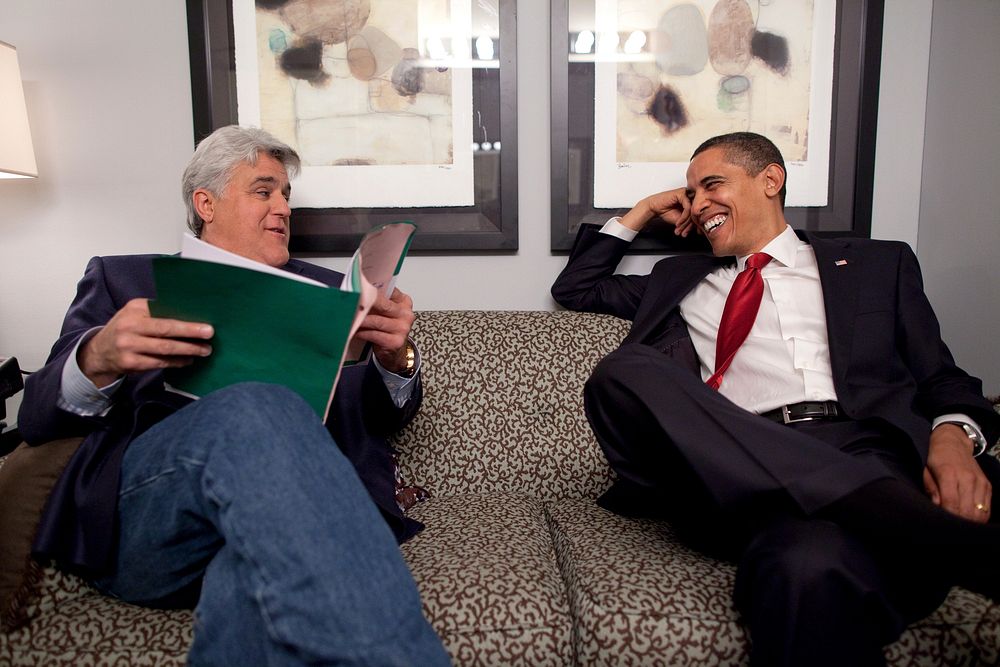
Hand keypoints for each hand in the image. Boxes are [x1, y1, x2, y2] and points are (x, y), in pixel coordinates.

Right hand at [79, 298, 213, 387]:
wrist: (98, 352)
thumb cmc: (126, 329)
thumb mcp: (135, 314)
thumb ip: (156, 312)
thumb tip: (190, 315)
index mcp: (134, 308)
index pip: (163, 311)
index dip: (185, 319)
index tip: (205, 322)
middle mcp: (130, 326)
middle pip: (166, 329)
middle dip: (190, 332)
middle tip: (210, 334)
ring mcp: (129, 345)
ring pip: (165, 349)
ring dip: (188, 350)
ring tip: (205, 350)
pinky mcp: (130, 363)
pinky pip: (160, 362)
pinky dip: (177, 362)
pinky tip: (189, 360)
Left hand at [353, 288, 415, 373]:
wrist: (393, 352)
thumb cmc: (386, 329)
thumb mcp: (385, 312)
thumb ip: (378, 301)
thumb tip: (358, 292)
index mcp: (404, 302)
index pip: (389, 290)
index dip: (373, 289)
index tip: (359, 288)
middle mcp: (406, 314)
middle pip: (383, 305)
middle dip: (365, 303)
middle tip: (351, 301)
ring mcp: (402, 329)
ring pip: (376, 320)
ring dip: (361, 320)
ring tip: (349, 317)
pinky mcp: (395, 341)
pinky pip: (374, 334)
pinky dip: (362, 332)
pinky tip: (354, 331)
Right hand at [620, 188, 693, 236]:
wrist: (653, 208)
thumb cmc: (665, 211)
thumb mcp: (680, 219)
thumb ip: (689, 221)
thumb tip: (698, 227)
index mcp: (691, 202)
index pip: (697, 214)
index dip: (693, 225)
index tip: (688, 233)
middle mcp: (690, 197)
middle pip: (696, 213)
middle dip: (689, 226)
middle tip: (684, 233)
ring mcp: (687, 194)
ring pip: (692, 211)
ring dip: (685, 223)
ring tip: (679, 229)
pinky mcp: (682, 193)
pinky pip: (687, 207)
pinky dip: (683, 217)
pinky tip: (678, 222)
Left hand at [923, 423, 990, 522]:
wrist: (953, 443)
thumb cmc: (936, 459)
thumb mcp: (926, 471)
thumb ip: (931, 490)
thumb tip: (938, 507)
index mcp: (949, 474)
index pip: (951, 503)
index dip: (948, 516)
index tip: (942, 520)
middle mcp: (967, 478)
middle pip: (967, 511)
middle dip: (959, 520)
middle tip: (950, 523)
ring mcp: (979, 482)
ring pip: (980, 512)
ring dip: (970, 521)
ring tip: (960, 521)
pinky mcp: (987, 485)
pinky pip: (987, 508)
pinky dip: (979, 516)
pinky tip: (969, 516)